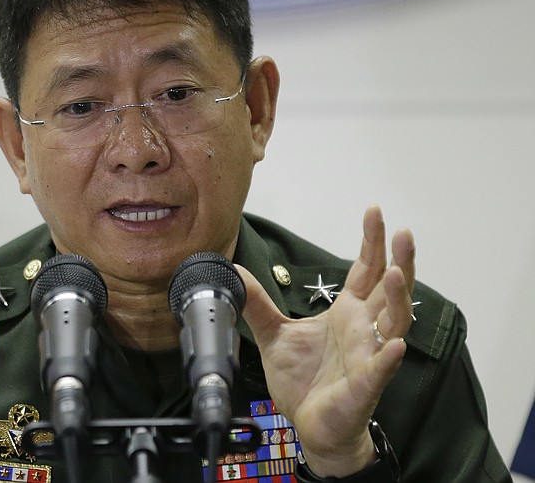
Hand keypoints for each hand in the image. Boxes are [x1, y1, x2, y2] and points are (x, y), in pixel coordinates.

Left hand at [238, 206, 414, 477]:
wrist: (310, 424)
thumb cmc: (303, 380)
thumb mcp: (272, 334)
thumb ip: (257, 303)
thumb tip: (235, 272)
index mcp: (346, 312)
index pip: (365, 270)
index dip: (371, 241)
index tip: (374, 211)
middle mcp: (364, 329)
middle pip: (389, 289)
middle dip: (398, 259)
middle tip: (402, 232)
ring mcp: (369, 356)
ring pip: (394, 322)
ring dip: (397, 298)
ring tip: (396, 273)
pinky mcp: (364, 386)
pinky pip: (381, 370)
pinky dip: (388, 356)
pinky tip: (395, 343)